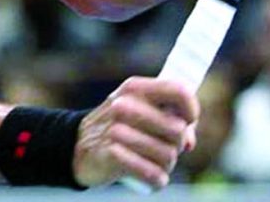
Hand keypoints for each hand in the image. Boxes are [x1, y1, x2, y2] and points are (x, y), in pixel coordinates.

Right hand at [72, 77, 198, 188]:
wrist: (77, 147)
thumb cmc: (117, 128)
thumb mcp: (139, 111)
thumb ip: (169, 118)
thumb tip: (189, 142)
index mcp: (135, 88)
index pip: (178, 90)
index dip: (192, 108)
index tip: (189, 120)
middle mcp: (125, 105)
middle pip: (178, 130)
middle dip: (176, 145)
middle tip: (162, 148)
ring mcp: (117, 130)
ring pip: (168, 156)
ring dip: (165, 165)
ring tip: (151, 162)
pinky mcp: (112, 155)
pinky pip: (153, 174)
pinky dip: (156, 180)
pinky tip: (150, 178)